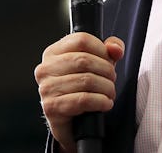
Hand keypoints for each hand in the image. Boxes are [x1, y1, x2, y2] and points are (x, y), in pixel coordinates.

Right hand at [34, 33, 124, 152]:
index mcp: (54, 52)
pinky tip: (105, 103)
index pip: (81, 40)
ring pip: (86, 80)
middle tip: (112, 79)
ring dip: (106, 88)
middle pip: (85, 60)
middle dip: (106, 70)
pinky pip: (83, 100)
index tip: (109, 60)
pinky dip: (100, 101)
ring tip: (110, 92)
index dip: (102, 50)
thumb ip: (110, 49)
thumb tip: (115, 48)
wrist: (72, 121)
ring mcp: (46, 88)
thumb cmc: (82, 88)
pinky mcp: (51, 107)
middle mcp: (46, 68)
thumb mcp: (98, 63)